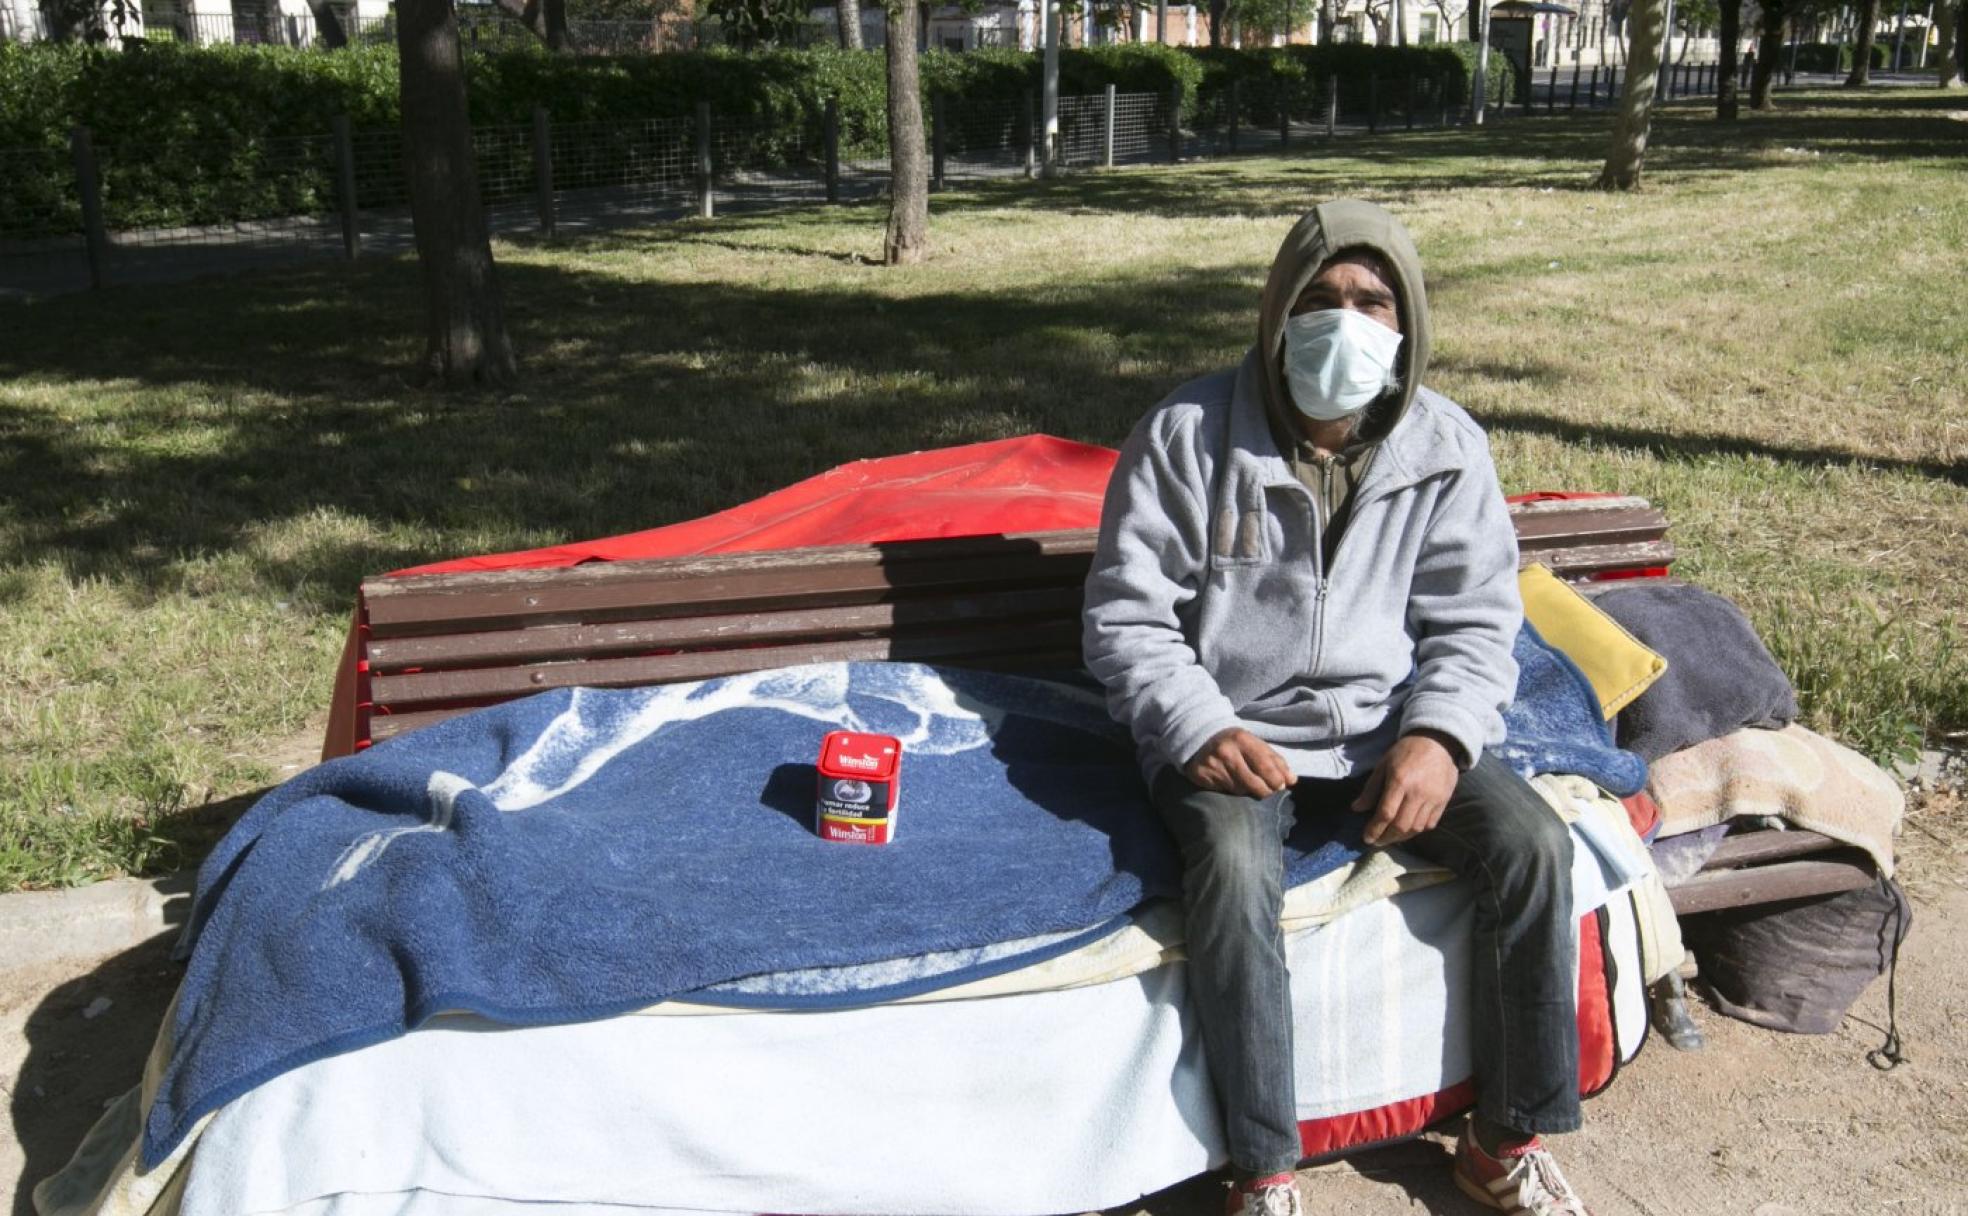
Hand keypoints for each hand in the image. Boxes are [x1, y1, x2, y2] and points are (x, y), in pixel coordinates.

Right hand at [1184, 728, 1293, 798]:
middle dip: (1265, 791)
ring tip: (1247, 782)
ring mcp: (1213, 765)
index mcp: (1242, 740)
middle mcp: (1226, 752)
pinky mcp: (1201, 775)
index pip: (1264, 765)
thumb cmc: (1235, 742)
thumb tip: (1292, 780)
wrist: (1201, 737)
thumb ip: (1275, 761)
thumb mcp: (1255, 744)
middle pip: (1253, 783)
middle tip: (1268, 790)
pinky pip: (1224, 791)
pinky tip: (1231, 781)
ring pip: (1239, 790)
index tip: (1281, 786)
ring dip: (1248, 790)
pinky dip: (1232, 790)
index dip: (1276, 780)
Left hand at [1351, 732, 1459, 846]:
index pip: (1385, 813)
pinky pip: (1430, 824)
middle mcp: (1417, 793)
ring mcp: (1433, 798)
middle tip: (1377, 841)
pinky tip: (1408, 829)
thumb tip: (1357, 809)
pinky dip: (1417, 830)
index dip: (1374, 829)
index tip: (1366, 838)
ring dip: (1401, 837)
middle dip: (1386, 838)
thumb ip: (1371, 788)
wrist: (1438, 742)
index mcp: (1399, 782)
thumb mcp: (1383, 765)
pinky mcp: (1444, 801)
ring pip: (1416, 828)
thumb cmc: (1406, 751)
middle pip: (1401, 826)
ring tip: (1391, 837)